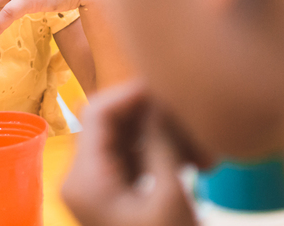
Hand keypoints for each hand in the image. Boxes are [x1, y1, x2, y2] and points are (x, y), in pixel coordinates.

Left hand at [62, 82, 196, 225]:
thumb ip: (162, 142)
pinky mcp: (110, 191)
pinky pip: (132, 156)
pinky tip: (194, 161)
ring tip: (203, 151)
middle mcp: (80, 177)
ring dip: (163, 137)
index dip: (131, 93)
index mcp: (84, 179)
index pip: (97, 112)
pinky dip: (160, 154)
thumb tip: (161, 98)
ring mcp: (94, 184)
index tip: (167, 87)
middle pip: (112, 122)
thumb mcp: (170, 197)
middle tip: (192, 122)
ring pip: (126, 137)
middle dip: (154, 117)